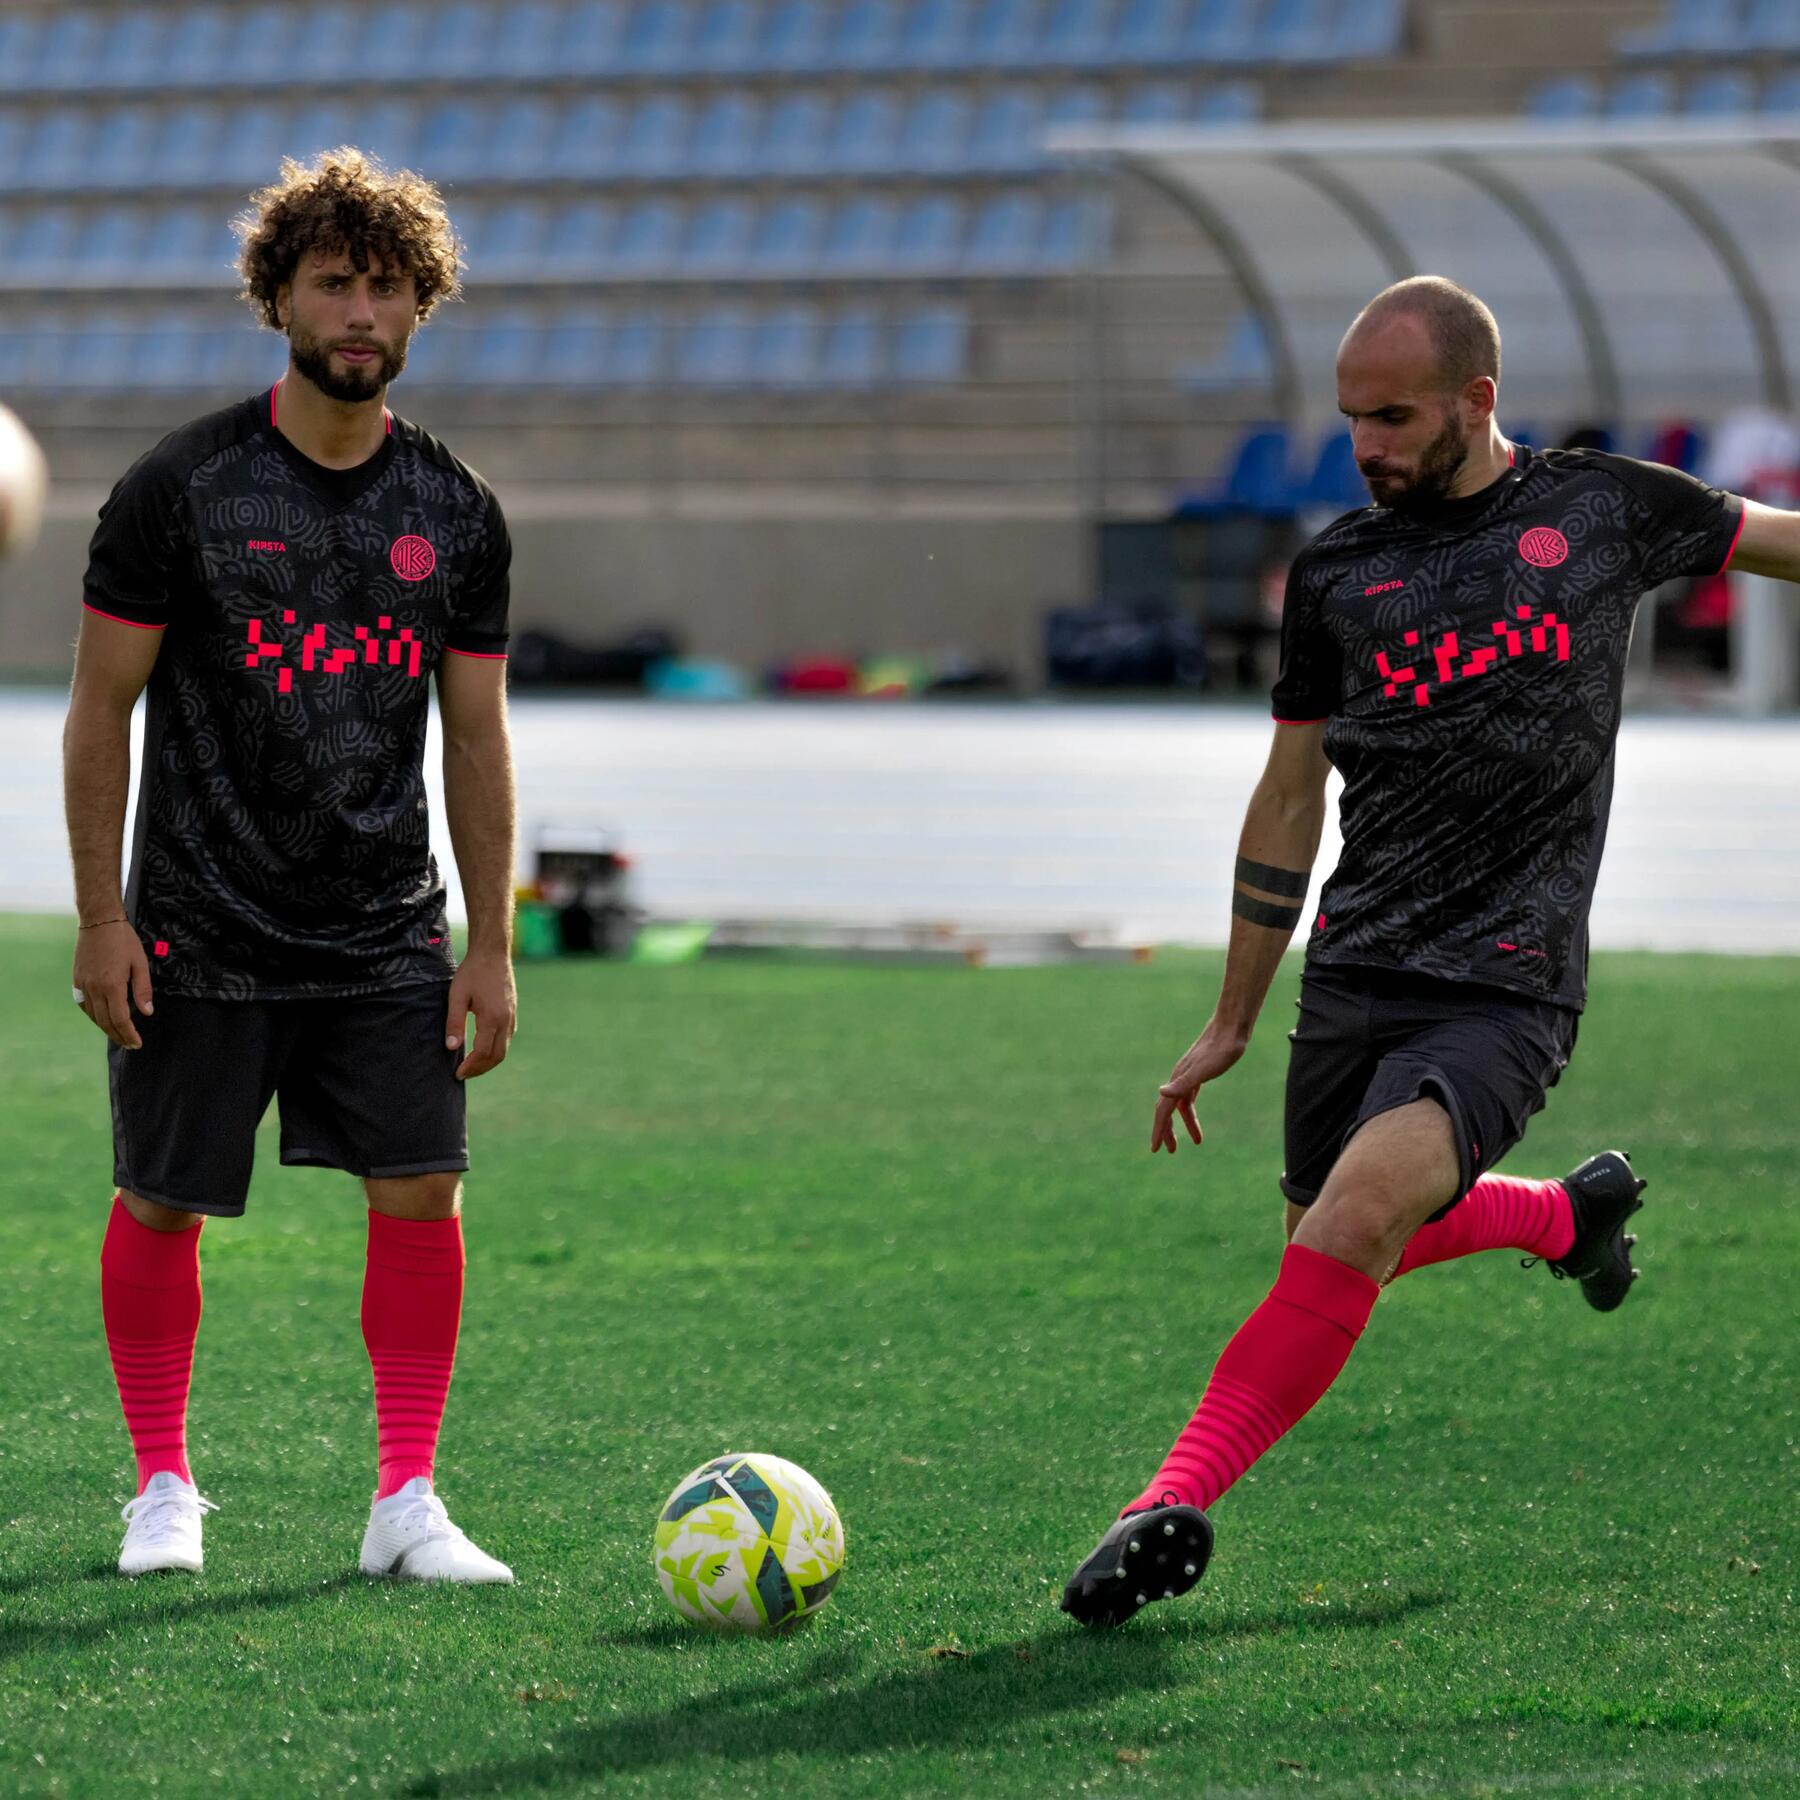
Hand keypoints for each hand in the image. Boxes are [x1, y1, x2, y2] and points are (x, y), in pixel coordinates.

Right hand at [73, 920, 151, 1049]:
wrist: (99, 922)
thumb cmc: (124, 940)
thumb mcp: (140, 963)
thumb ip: (143, 989)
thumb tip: (147, 1012)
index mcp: (112, 986)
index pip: (120, 1019)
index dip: (129, 1034)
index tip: (137, 1043)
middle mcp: (94, 988)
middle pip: (106, 1021)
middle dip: (119, 1036)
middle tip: (130, 1044)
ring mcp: (83, 985)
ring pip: (94, 1016)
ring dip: (106, 1028)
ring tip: (119, 1035)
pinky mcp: (77, 980)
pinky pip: (84, 1005)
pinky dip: (94, 1016)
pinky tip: (103, 1018)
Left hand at [446, 946, 515, 1080]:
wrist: (493, 953)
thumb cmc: (472, 972)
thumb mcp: (457, 996)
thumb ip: (454, 1022)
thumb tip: (451, 1047)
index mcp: (492, 1018)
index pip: (482, 1052)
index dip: (470, 1066)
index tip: (457, 1073)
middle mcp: (506, 1020)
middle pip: (497, 1056)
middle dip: (480, 1069)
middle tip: (463, 1074)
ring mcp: (512, 1017)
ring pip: (504, 1049)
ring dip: (488, 1061)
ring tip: (471, 1065)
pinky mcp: (512, 1013)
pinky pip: (507, 1039)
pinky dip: (495, 1050)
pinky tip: (482, 1049)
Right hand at [1151, 1021, 1248, 1154]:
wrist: (1232, 1027)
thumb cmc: (1222, 1049)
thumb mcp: (1204, 1069)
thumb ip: (1183, 1083)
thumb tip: (1161, 1092)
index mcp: (1178, 1080)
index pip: (1163, 1111)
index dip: (1159, 1130)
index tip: (1155, 1150)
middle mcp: (1179, 1078)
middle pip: (1168, 1110)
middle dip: (1167, 1131)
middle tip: (1170, 1151)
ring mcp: (1189, 1076)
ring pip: (1181, 1105)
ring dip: (1184, 1124)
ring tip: (1196, 1142)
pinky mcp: (1200, 1073)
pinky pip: (1189, 1098)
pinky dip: (1191, 1112)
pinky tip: (1196, 1120)